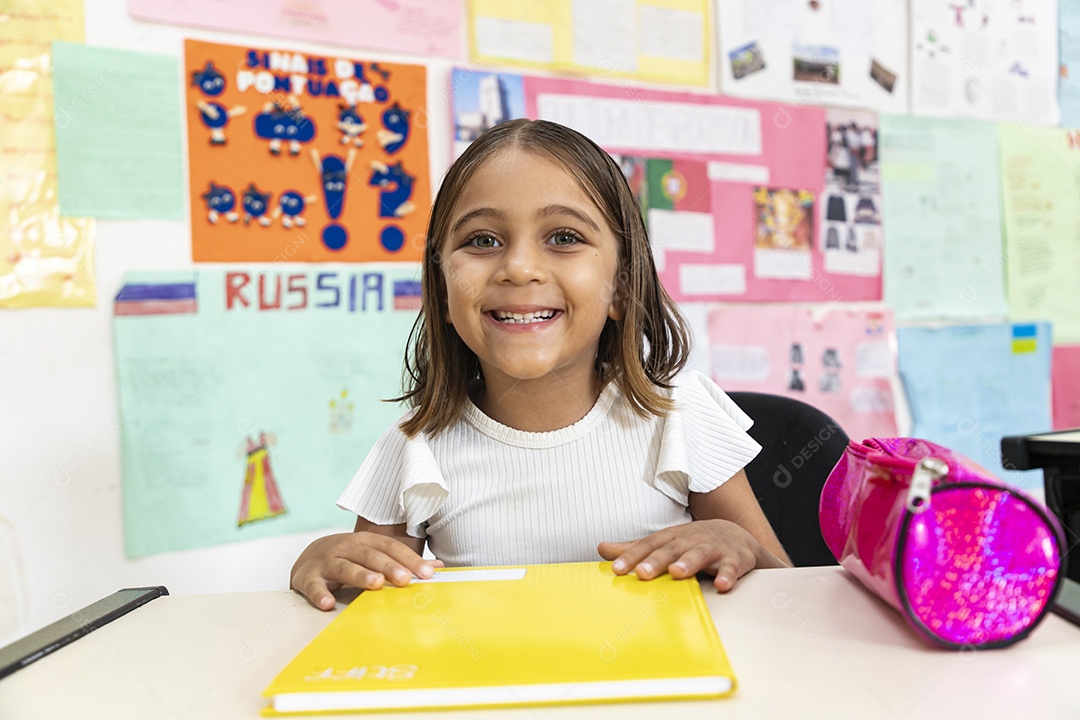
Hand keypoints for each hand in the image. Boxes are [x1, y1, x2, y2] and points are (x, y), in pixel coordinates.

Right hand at [290, 531, 442, 610]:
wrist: (308, 557)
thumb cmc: (349, 558)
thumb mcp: (374, 555)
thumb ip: (402, 562)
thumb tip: (438, 567)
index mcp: (365, 542)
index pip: (390, 548)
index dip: (409, 559)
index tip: (428, 573)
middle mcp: (346, 547)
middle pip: (370, 556)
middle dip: (388, 567)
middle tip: (405, 580)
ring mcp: (326, 561)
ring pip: (344, 567)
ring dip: (360, 575)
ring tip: (375, 584)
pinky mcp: (307, 577)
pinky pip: (314, 585)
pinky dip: (320, 594)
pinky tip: (328, 604)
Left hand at [598, 519, 765, 592]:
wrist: (737, 536)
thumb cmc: (693, 542)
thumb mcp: (664, 542)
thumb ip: (635, 548)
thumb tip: (602, 548)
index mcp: (671, 538)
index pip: (649, 545)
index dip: (632, 556)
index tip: (617, 569)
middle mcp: (690, 540)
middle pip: (672, 550)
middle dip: (657, 560)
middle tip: (642, 573)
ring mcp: (713, 548)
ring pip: (700, 555)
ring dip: (689, 563)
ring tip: (677, 573)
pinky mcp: (735, 559)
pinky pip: (732, 567)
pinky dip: (728, 575)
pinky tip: (722, 585)